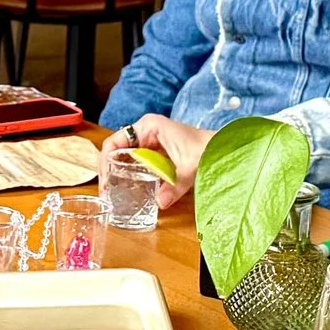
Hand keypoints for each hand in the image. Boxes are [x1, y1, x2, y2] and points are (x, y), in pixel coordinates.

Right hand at [100, 115, 214, 209]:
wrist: (223, 147)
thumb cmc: (207, 147)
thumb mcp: (189, 167)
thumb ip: (175, 185)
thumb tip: (160, 202)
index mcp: (148, 126)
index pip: (114, 142)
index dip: (106, 162)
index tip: (106, 181)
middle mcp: (145, 131)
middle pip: (117, 150)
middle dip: (110, 170)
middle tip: (108, 191)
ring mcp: (150, 140)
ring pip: (125, 157)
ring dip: (119, 173)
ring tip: (115, 192)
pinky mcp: (156, 151)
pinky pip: (137, 163)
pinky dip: (133, 175)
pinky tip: (132, 188)